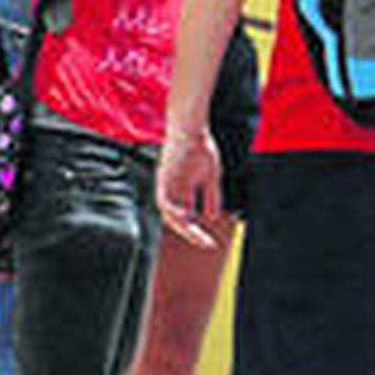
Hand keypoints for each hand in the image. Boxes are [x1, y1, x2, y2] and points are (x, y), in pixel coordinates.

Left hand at [157, 126, 224, 247]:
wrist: (192, 129)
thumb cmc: (201, 149)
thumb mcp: (210, 178)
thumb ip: (211, 197)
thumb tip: (211, 218)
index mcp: (183, 190)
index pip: (187, 216)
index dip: (197, 230)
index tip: (210, 242)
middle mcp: (172, 190)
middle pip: (178, 218)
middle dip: (191, 233)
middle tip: (206, 244)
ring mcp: (166, 184)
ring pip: (168, 212)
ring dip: (182, 226)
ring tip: (196, 236)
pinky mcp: (162, 177)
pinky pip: (163, 199)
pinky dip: (172, 210)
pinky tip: (184, 217)